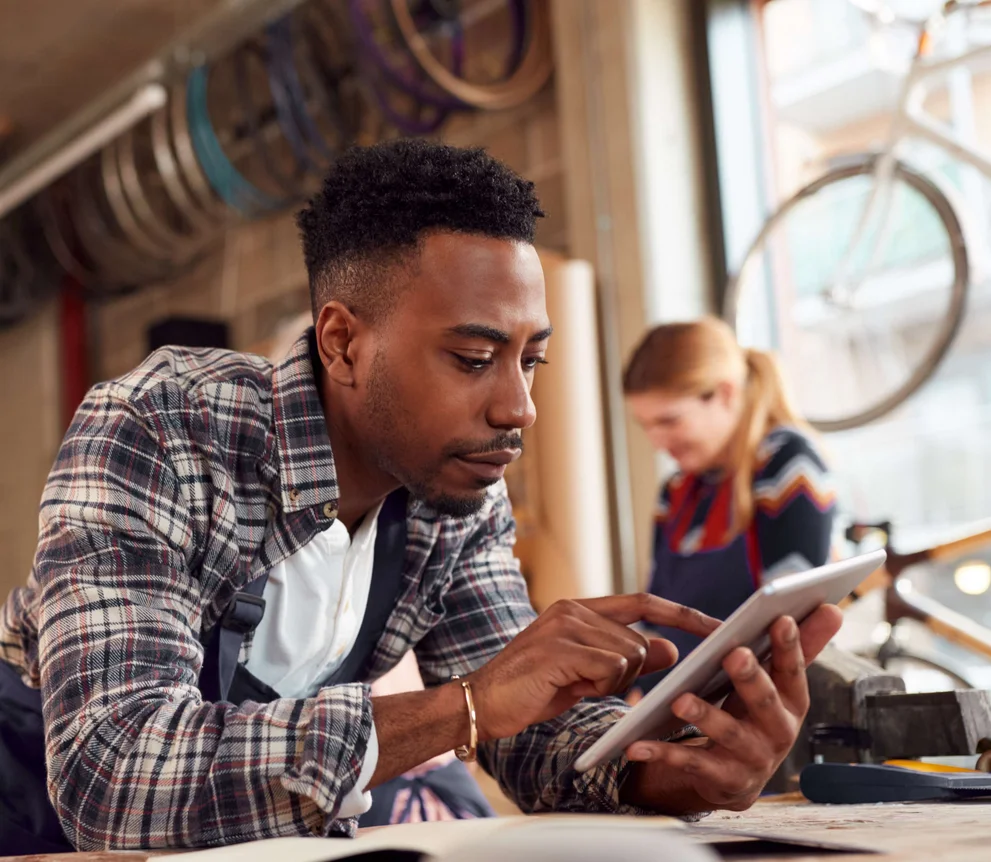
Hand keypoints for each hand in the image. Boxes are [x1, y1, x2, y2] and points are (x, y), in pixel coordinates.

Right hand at [469, 594, 719, 740]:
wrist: (480, 703)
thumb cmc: (532, 689)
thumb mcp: (586, 673)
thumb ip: (624, 657)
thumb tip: (671, 649)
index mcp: (579, 608)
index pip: (643, 602)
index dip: (682, 614)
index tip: (718, 627)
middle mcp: (573, 609)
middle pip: (637, 640)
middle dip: (628, 672)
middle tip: (589, 684)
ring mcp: (565, 625)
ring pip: (627, 655)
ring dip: (609, 682)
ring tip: (573, 684)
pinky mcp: (560, 648)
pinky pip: (610, 668)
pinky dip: (599, 686)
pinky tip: (569, 687)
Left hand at [621, 604, 842, 813]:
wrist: (735, 776)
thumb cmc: (753, 713)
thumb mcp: (774, 682)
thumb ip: (799, 647)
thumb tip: (833, 608)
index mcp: (792, 703)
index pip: (793, 671)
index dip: (790, 647)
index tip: (780, 618)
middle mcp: (778, 733)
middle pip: (766, 704)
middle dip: (751, 679)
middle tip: (733, 654)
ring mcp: (751, 759)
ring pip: (729, 735)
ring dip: (705, 716)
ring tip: (680, 698)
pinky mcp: (721, 781)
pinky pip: (690, 765)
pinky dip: (662, 754)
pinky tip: (638, 743)